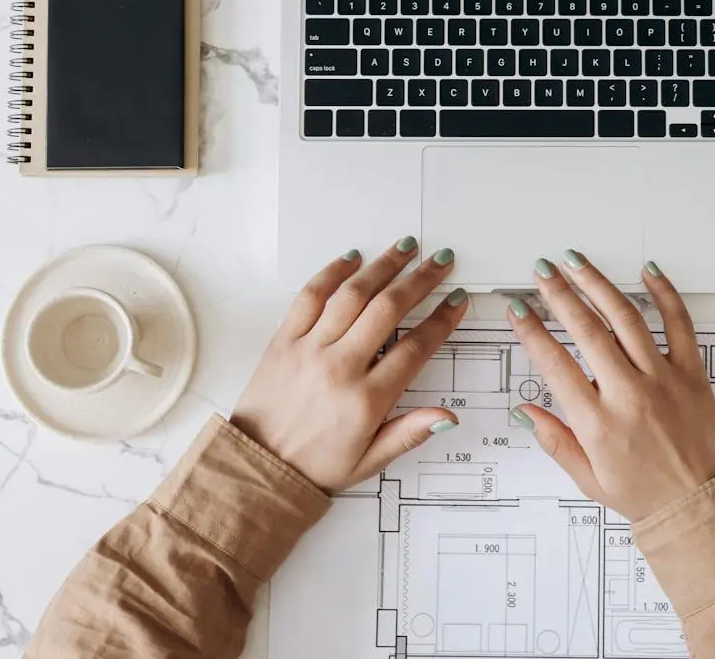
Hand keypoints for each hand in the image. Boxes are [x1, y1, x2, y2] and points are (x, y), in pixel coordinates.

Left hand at [230, 238, 468, 491]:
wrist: (258, 467)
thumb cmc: (314, 465)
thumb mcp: (370, 461)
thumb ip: (409, 433)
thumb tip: (447, 416)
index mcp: (366, 400)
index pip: (415, 348)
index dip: (441, 320)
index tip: (456, 300)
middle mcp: (339, 368)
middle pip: (389, 309)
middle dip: (420, 280)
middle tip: (440, 262)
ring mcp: (309, 350)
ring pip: (353, 295)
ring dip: (383, 266)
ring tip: (405, 248)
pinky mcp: (284, 341)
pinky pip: (309, 297)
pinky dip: (331, 272)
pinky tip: (351, 258)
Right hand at [507, 252, 714, 519]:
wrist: (704, 504)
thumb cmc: (648, 495)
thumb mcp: (589, 480)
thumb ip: (555, 441)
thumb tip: (525, 411)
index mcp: (598, 423)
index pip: (554, 364)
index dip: (531, 331)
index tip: (517, 309)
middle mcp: (628, 394)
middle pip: (586, 330)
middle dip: (558, 294)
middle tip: (541, 271)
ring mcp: (663, 378)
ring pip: (625, 318)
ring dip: (597, 284)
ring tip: (576, 262)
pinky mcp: (692, 372)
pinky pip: (679, 323)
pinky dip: (664, 293)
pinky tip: (648, 271)